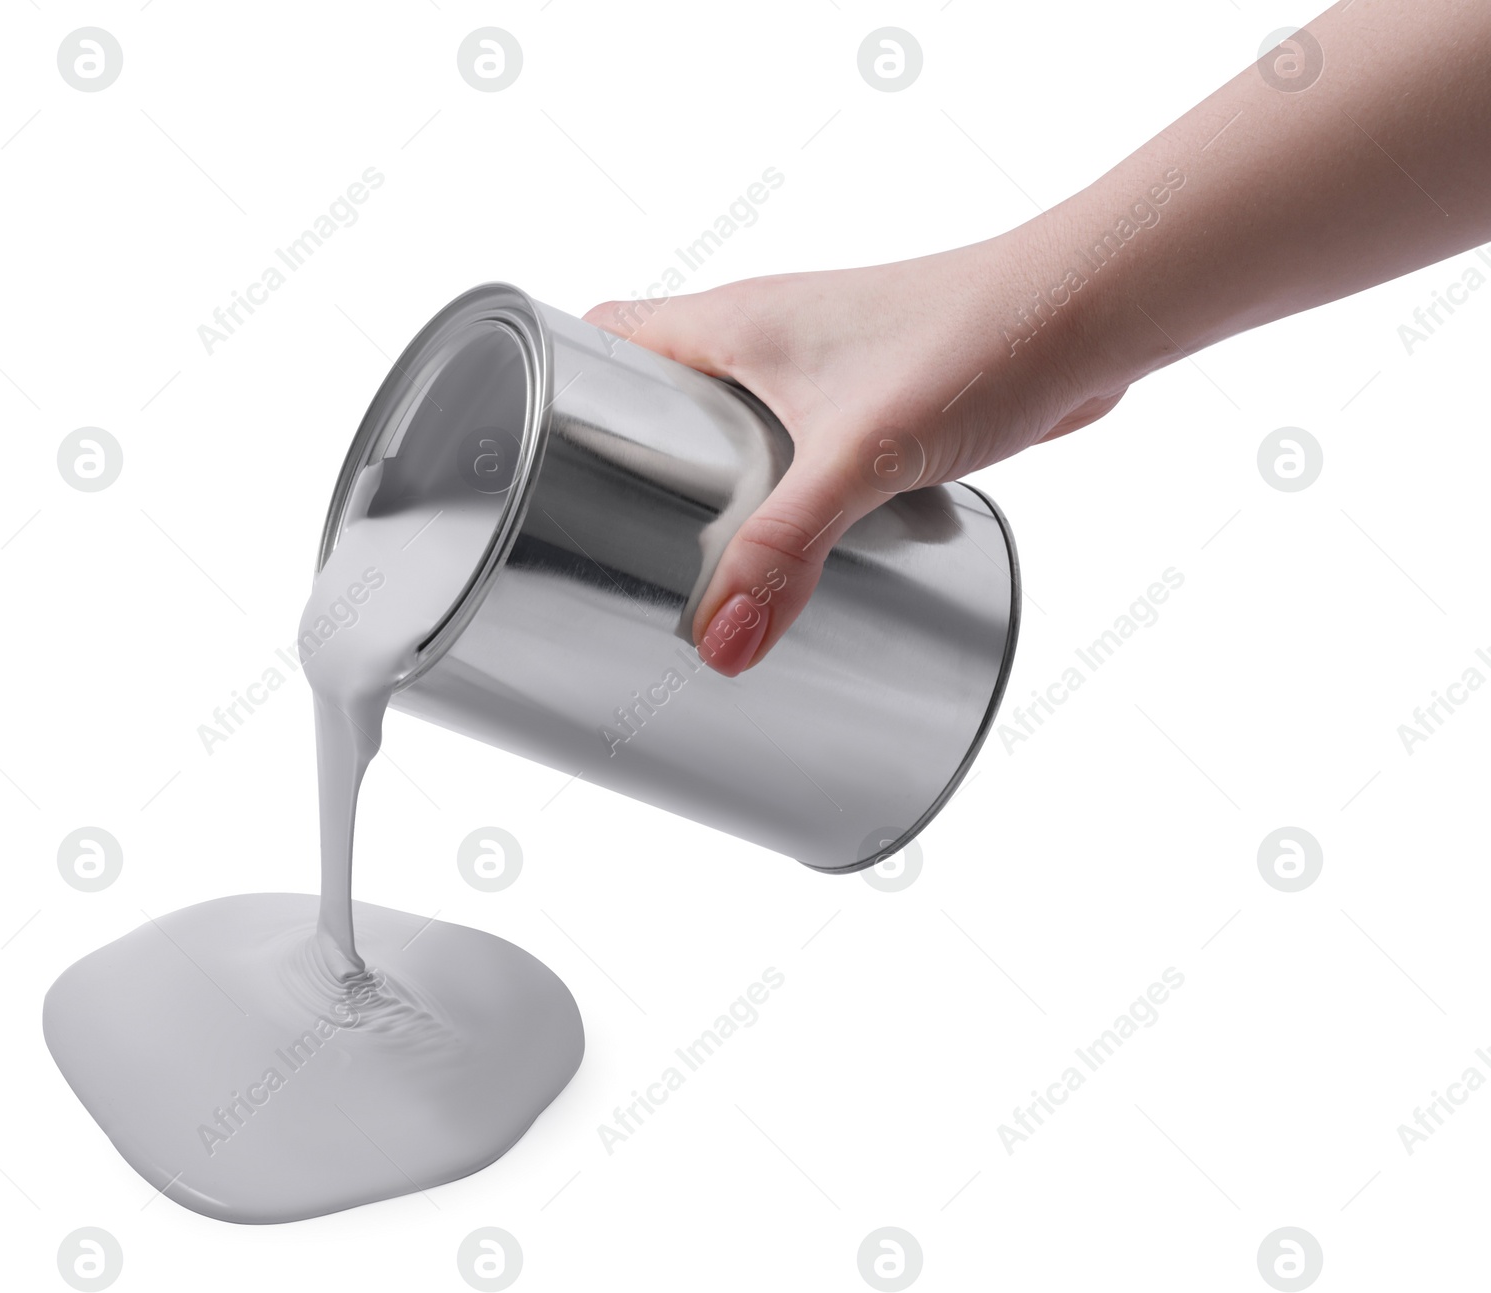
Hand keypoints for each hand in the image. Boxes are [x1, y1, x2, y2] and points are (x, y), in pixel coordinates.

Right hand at [584, 240, 1128, 674]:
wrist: (1086, 315)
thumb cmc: (975, 340)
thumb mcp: (859, 455)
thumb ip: (786, 551)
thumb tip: (722, 645)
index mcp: (733, 321)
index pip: (608, 332)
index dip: (565, 383)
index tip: (539, 455)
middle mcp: (768, 337)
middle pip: (664, 392)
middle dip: (635, 459)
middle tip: (611, 537)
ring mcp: (823, 371)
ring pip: (737, 429)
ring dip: (717, 488)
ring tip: (692, 563)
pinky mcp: (875, 406)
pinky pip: (800, 453)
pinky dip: (785, 497)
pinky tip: (795, 553)